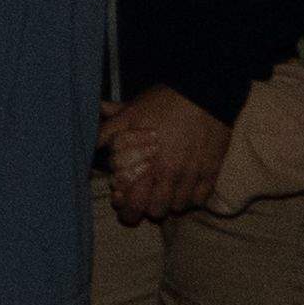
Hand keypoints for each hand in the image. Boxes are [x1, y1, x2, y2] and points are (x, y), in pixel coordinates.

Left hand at [100, 87, 228, 222]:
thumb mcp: (130, 112)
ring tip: (165, 190)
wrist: (203, 92)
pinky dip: (191, 198)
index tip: (122, 199)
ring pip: (178, 208)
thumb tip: (92, 141)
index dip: (124, 206)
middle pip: (155, 212)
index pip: (131, 203)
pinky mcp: (211, 173)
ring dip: (169, 202)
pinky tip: (185, 186)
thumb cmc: (163, 102)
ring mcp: (191, 176)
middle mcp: (168, 173)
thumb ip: (109, 131)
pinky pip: (199, 200)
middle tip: (144, 198)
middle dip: (146, 208)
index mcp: (145, 162)